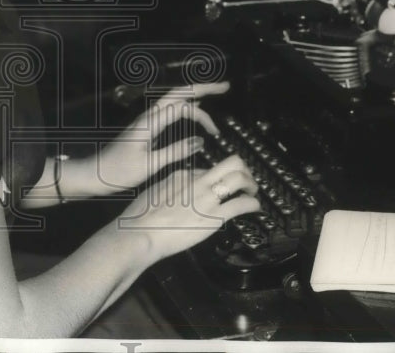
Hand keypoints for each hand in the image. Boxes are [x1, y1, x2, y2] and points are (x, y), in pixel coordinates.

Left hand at [93, 81, 229, 192]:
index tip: (216, 132)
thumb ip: (175, 152)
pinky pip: (169, 109)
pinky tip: (192, 109)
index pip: (182, 107)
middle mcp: (149, 116)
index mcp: (150, 122)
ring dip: (194, 94)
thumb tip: (201, 140)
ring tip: (214, 92)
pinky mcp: (145, 127)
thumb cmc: (119, 171)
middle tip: (225, 86)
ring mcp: (146, 120)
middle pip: (178, 93)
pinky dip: (184, 105)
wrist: (95, 173)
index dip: (202, 115)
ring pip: (173, 99)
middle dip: (202, 87)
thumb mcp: (150, 165)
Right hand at [119, 153, 259, 262]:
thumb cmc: (140, 218)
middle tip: (246, 180)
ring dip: (251, 183)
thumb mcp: (153, 194)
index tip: (219, 186)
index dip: (217, 178)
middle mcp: (197, 181)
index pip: (207, 170)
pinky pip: (241, 204)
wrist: (140, 232)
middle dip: (243, 169)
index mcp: (181, 175)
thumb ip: (169, 191)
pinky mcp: (214, 216)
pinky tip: (255, 207)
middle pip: (230, 162)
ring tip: (252, 192)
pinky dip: (252, 204)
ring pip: (239, 177)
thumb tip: (177, 196)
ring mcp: (207, 197)